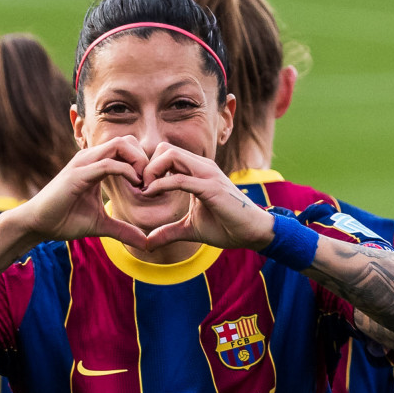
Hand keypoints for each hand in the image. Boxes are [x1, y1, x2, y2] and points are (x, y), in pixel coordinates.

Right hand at [14, 137, 148, 248]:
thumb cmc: (64, 220)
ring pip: (119, 145)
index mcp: (96, 164)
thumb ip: (123, 229)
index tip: (150, 186)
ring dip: (138, 162)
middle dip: (144, 159)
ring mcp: (83, 163)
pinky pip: (108, 164)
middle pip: (126, 140)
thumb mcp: (101, 224)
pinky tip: (134, 186)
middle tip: (150, 183)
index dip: (143, 163)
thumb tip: (145, 243)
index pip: (126, 148)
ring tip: (143, 184)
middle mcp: (90, 158)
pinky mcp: (78, 174)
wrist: (37, 224)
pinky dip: (126, 172)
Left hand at [140, 143, 275, 250]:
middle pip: (164, 148)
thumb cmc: (226, 226)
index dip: (149, 168)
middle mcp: (202, 166)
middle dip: (147, 166)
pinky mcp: (211, 187)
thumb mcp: (190, 229)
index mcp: (197, 170)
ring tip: (146, 191)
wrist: (252, 232)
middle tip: (141, 188)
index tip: (142, 189)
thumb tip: (147, 244)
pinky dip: (160, 185)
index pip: (166, 154)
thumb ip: (168, 232)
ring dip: (151, 172)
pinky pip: (179, 179)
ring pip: (170, 156)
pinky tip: (151, 195)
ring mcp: (207, 174)